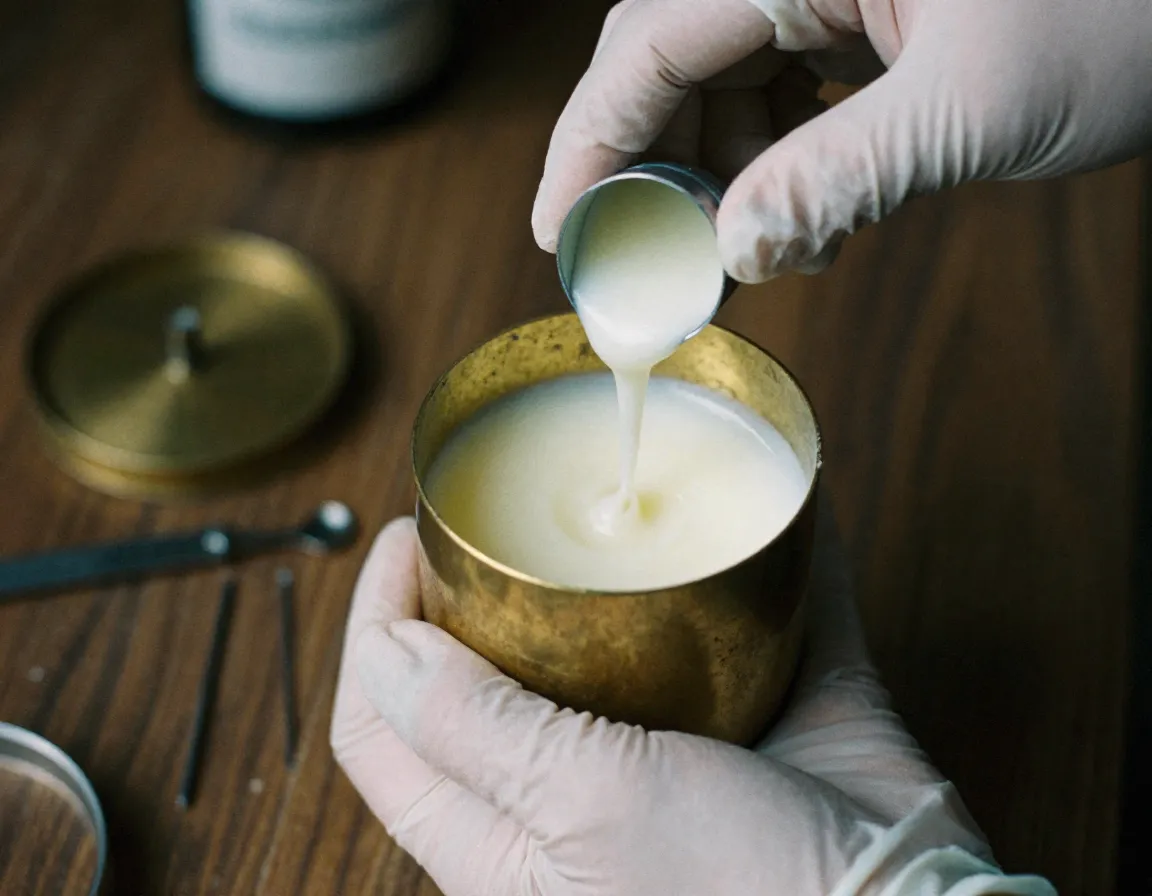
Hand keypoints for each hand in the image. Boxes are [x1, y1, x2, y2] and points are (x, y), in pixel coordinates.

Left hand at [331, 511, 1054, 894]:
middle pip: (484, 676)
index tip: (403, 538)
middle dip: (469, 585)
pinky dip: (768, 568)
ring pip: (614, 641)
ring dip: (607, 568)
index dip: (375, 627)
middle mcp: (574, 795)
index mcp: (504, 840)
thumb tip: (383, 648)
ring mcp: (675, 751)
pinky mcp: (772, 712)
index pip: (386, 728)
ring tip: (596, 498)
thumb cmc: (739, 895)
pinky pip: (763, 622)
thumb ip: (476, 732)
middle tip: (482, 509)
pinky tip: (778, 507)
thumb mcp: (586, 809)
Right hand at [531, 0, 1151, 282]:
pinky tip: (811, 216)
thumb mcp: (975, 102)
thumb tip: (736, 251)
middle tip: (658, 268)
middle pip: (670, 66)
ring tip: (765, 254)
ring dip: (723, 184)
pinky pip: (779, 94)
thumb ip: (843, 171)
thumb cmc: (1125, 10)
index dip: (589, 144)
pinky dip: (777, 165)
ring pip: (721, 88)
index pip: (649, 44)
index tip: (556, 235)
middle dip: (657, 175)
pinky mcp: (860, 21)